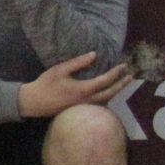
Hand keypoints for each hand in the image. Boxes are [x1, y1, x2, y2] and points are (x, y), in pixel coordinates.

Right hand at [17, 50, 133, 118]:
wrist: (33, 102)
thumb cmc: (46, 84)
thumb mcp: (60, 69)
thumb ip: (78, 63)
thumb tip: (94, 55)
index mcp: (83, 89)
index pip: (105, 80)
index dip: (116, 73)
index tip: (124, 66)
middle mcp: (87, 100)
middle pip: (110, 93)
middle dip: (122, 84)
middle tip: (131, 76)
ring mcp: (84, 106)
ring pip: (105, 100)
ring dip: (116, 91)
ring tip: (124, 84)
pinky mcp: (80, 110)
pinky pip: (99, 104)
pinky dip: (107, 98)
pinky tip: (109, 93)